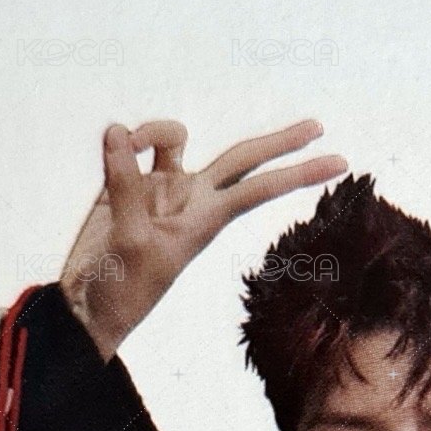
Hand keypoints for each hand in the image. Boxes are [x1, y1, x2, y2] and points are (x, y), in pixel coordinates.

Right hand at [59, 119, 347, 362]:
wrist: (91, 305)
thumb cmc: (122, 288)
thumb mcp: (131, 242)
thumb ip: (127, 185)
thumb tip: (118, 131)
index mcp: (206, 219)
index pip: (260, 189)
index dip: (297, 173)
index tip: (340, 164)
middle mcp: (191, 198)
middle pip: (243, 158)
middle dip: (280, 143)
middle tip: (320, 125)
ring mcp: (160, 188)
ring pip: (173, 137)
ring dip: (153, 128)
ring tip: (124, 144)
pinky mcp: (127, 184)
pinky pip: (131, 144)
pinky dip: (122, 139)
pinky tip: (110, 145)